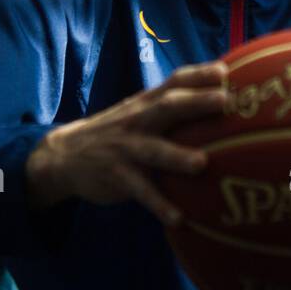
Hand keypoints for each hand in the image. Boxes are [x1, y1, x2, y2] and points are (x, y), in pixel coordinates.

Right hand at [26, 60, 227, 225]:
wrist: (65, 154)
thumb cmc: (120, 131)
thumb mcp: (140, 111)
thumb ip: (172, 104)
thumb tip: (221, 97)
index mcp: (148, 102)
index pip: (175, 81)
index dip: (199, 75)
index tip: (225, 71)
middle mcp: (139, 120)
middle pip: (168, 106)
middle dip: (196, 102)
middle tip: (225, 101)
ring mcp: (127, 148)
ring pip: (154, 150)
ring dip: (177, 156)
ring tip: (202, 163)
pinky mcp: (118, 176)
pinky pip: (141, 192)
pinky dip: (159, 205)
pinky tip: (178, 218)